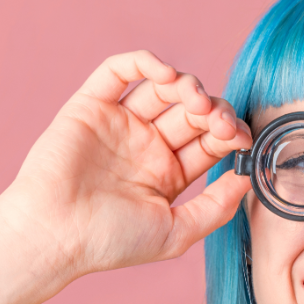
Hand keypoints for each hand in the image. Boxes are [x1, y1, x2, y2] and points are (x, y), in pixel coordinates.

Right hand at [0, 50, 252, 281]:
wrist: (55, 235)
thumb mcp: (177, 233)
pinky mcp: (90, 106)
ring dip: (187, 86)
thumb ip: (216, 207)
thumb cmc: (110, 241)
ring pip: (162, 87)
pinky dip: (145, 62)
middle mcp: (146, 145)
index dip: (231, 133)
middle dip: (213, 111)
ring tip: (196, 101)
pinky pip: (119, 71)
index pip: (210, 141)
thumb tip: (248, 179)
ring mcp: (119, 123)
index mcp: (168, 173)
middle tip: (219, 122)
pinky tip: (166, 75)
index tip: (242, 138)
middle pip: (192, 111)